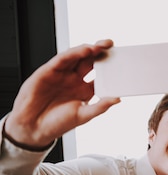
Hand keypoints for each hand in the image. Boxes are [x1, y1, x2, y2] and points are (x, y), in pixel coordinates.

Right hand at [4, 39, 119, 148]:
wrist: (35, 126)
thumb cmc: (58, 122)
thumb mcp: (84, 115)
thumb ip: (100, 106)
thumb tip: (118, 98)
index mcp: (85, 90)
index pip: (100, 74)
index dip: (109, 67)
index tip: (121, 60)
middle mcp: (74, 80)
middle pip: (90, 61)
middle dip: (100, 52)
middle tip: (111, 45)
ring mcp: (62, 74)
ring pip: (77, 57)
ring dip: (88, 49)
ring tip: (100, 46)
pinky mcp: (49, 71)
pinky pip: (62, 59)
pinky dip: (74, 53)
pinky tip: (84, 50)